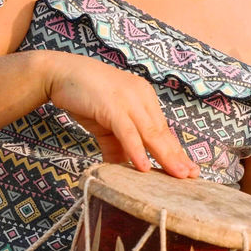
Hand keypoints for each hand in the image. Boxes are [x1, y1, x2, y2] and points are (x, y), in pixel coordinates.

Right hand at [44, 54, 199, 178]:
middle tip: (191, 177)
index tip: (189, 169)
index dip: (176, 151)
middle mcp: (141, 96)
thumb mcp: (106, 123)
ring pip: (150, 133)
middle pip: (162, 132)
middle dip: (177, 156)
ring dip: (165, 156)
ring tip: (177, 176)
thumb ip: (117, 144)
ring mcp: (128, 99)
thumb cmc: (84, 96)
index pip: (163, 130)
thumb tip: (126, 169)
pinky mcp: (112, 105)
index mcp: (144, 98)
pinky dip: (136, 150)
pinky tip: (144, 166)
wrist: (59, 73)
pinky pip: (127, 131)